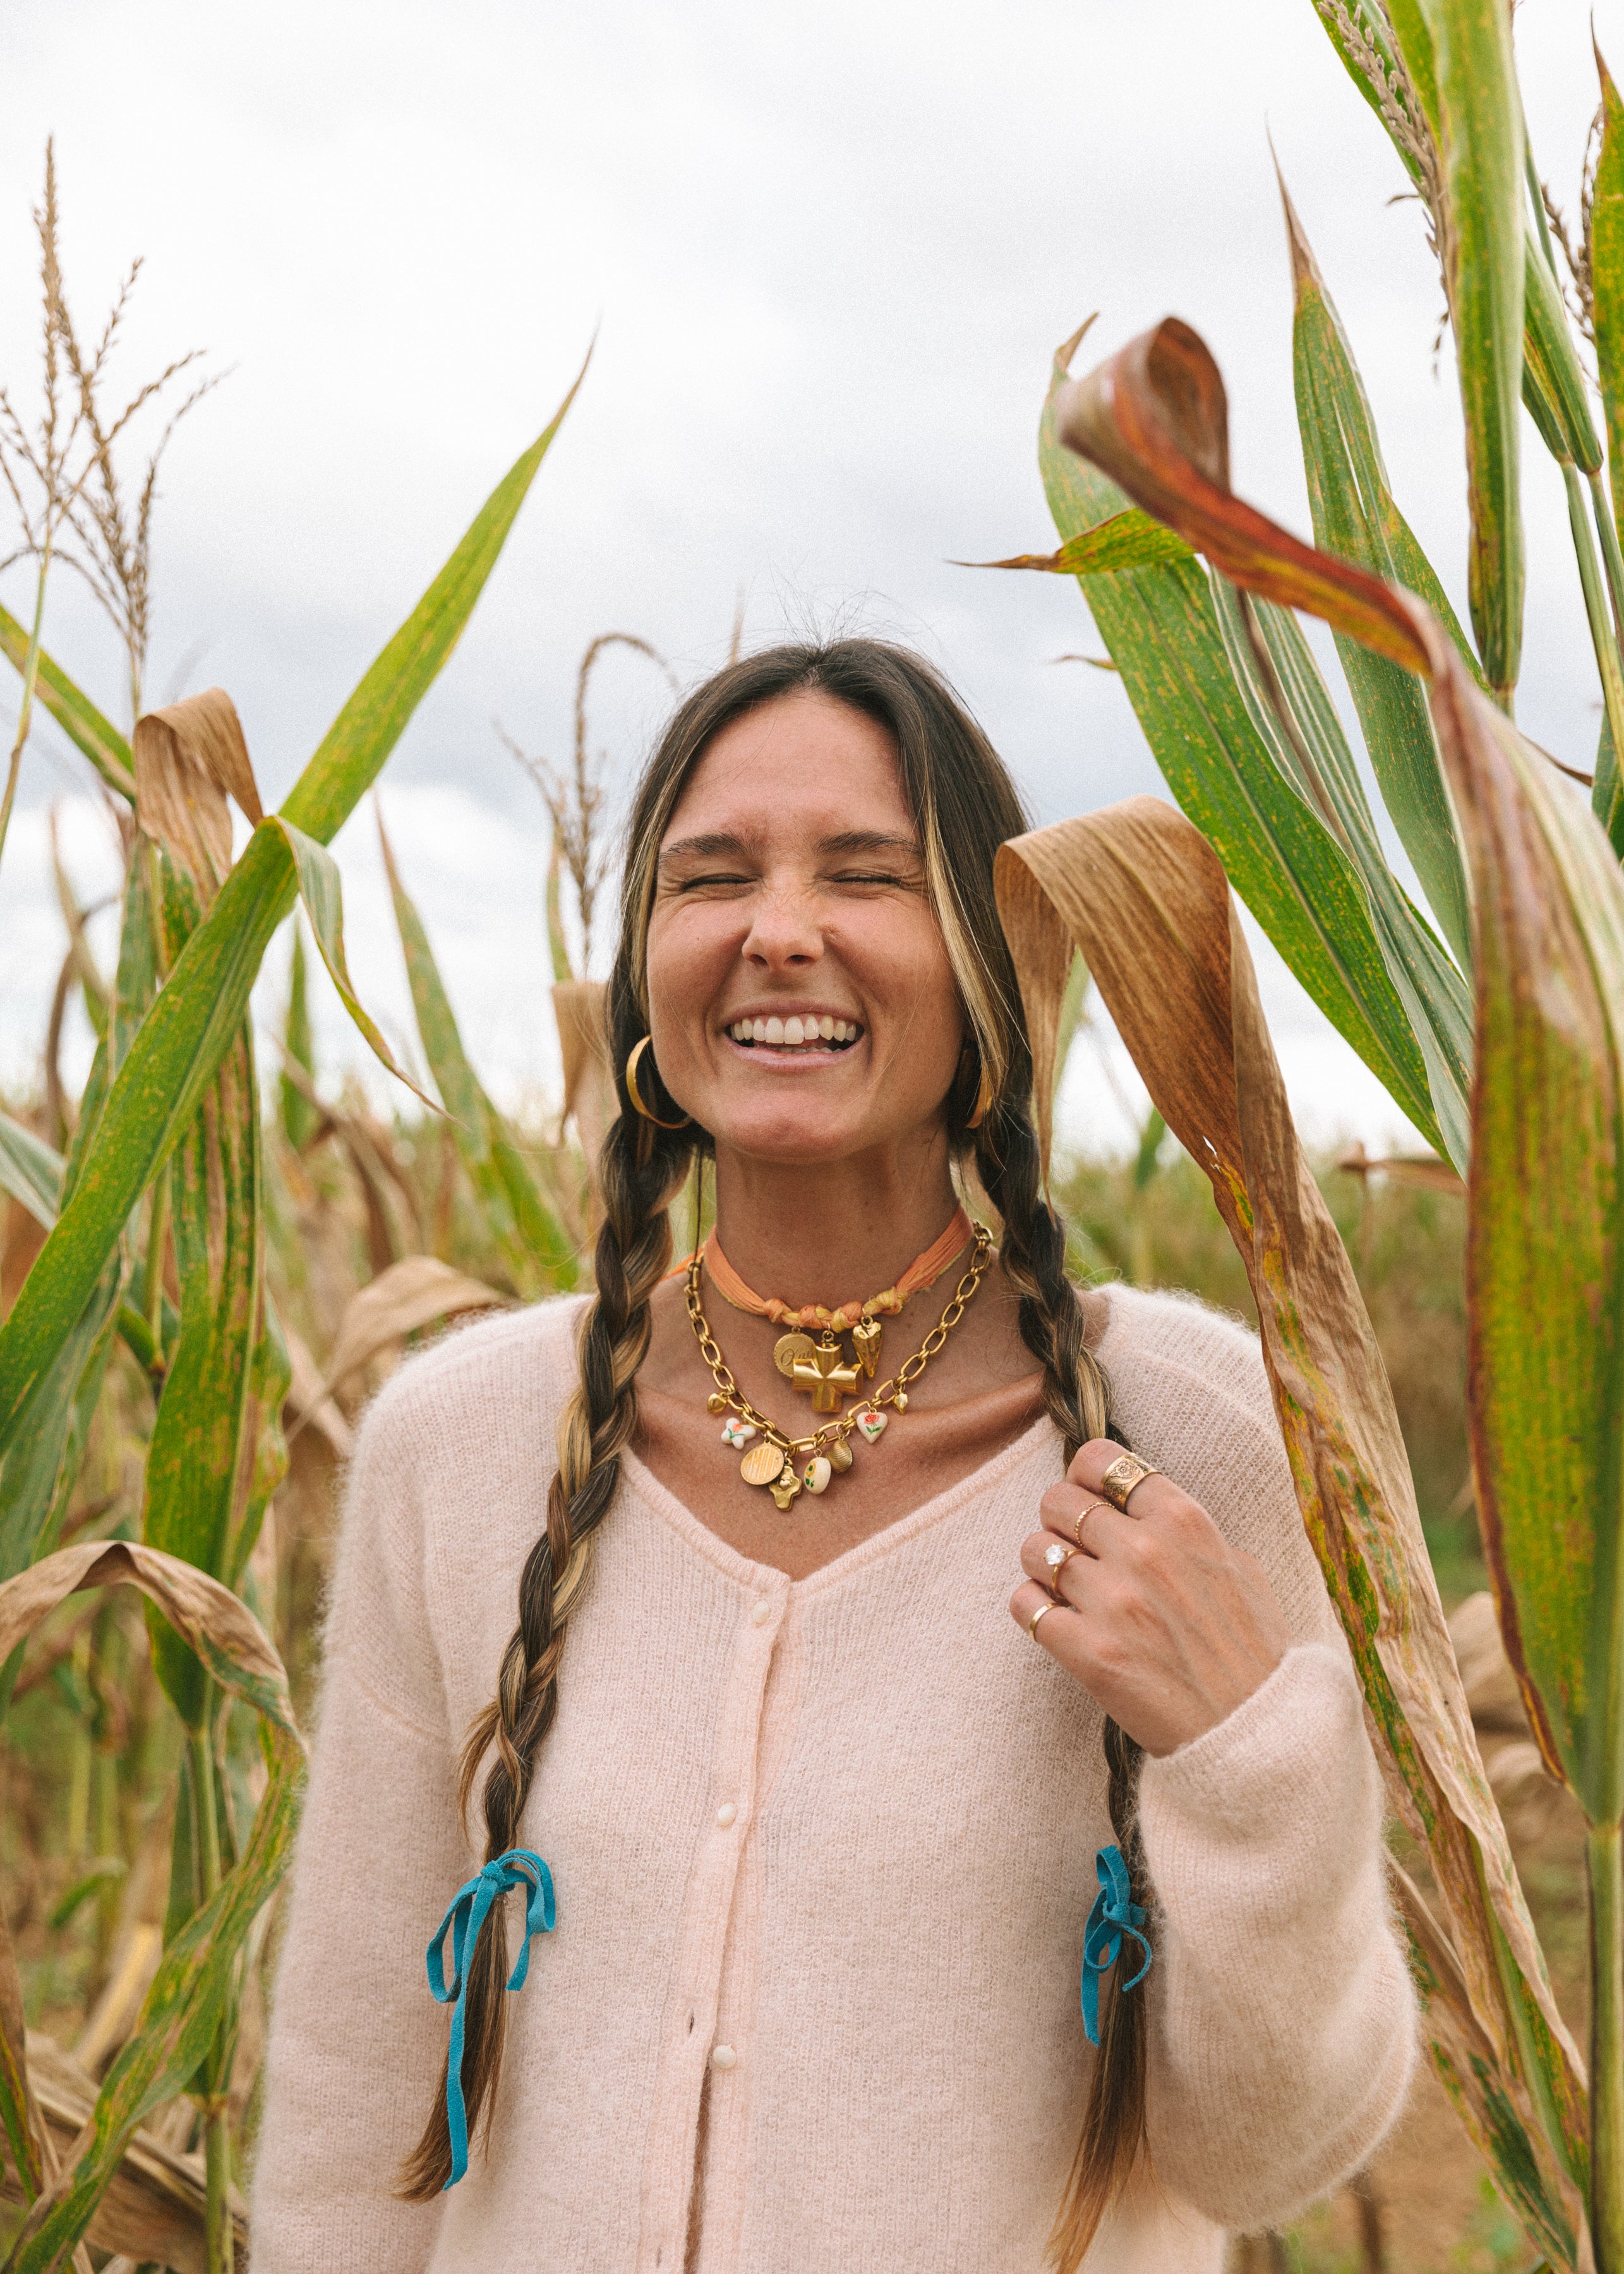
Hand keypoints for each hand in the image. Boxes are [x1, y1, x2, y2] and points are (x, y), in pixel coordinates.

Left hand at [1009, 1440, 1292, 1756]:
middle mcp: (1145, 1552)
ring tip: (1065, 1587)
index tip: (1089, 1496)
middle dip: (1058, 1520)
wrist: (1255, 1734)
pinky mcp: (1088, 1652)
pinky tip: (1055, 1620)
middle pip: (1058, 1500)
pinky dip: (1032, 1609)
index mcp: (1185, 1522)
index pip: (1102, 1461)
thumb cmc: (1253, 1653)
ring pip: (1035, 1549)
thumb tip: (1144, 1502)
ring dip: (1042, 1566)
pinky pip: (1024, 1605)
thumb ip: (1190, 1531)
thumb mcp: (1241, 1569)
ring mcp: (1114, 1602)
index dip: (1084, 1476)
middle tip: (1074, 1546)